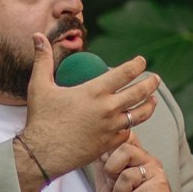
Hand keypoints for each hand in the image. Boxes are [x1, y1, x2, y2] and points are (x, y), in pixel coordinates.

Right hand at [15, 35, 159, 182]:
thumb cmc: (40, 119)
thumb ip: (42, 59)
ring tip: (153, 101)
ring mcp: (111, 128)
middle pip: (139, 93)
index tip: (141, 61)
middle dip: (151, 84)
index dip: (136, 65)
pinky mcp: (109, 144)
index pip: (125, 73)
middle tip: (155, 79)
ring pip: (140, 115)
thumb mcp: (39, 86)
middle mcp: (108, 109)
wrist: (42, 154)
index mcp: (94, 91)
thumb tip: (37, 36)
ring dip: (149, 106)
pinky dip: (131, 126)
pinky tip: (132, 123)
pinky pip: (127, 133)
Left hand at [97, 138, 176, 191]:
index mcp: (136, 158)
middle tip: (116, 190)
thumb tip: (98, 150)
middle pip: (124, 149)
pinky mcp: (162, 191)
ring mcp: (157, 175)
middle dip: (111, 173)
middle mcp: (148, 162)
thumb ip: (103, 169)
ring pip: (127, 177)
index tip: (108, 170)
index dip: (110, 151)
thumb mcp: (107, 188)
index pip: (124, 137)